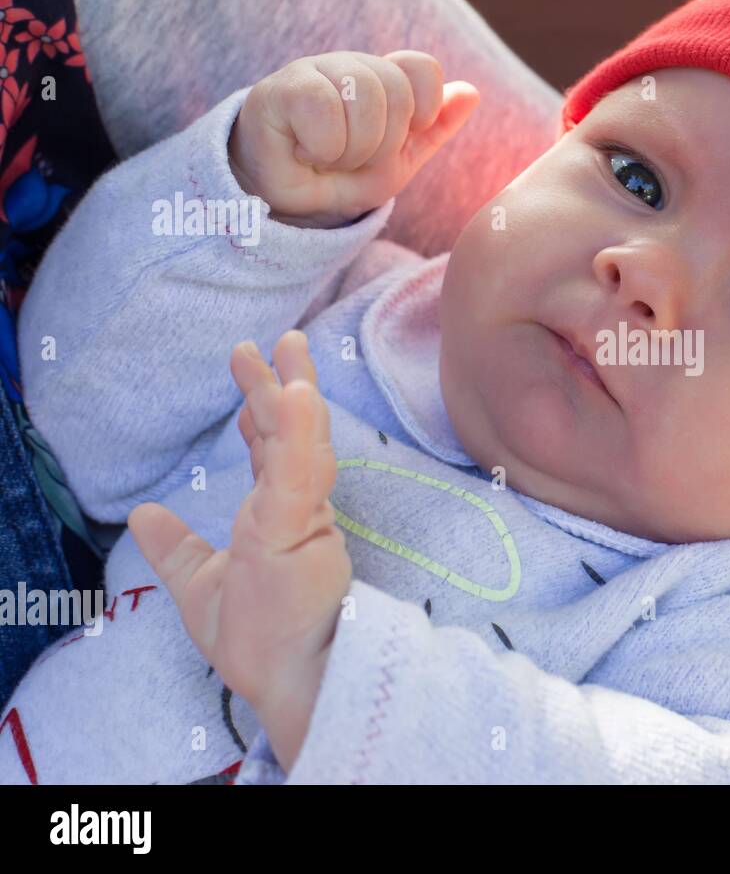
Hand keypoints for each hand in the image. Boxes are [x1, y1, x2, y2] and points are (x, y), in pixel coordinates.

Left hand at [128, 330, 350, 768]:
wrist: (290, 676)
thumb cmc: (260, 640)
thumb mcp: (200, 587)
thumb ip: (177, 548)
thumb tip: (144, 514)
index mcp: (274, 519)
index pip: (269, 452)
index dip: (262, 411)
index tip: (253, 372)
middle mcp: (293, 509)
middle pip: (290, 433)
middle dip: (282, 384)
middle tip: (278, 338)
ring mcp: (300, 514)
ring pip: (299, 440)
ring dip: (295, 392)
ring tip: (289, 349)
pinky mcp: (300, 525)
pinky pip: (297, 469)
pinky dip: (297, 428)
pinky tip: (296, 391)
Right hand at [228, 50, 478, 227]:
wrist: (290, 206)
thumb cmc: (341, 177)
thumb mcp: (399, 161)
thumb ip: (435, 129)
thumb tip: (471, 92)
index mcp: (383, 77)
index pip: (422, 67)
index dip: (424, 109)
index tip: (404, 137)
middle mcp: (350, 65)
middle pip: (396, 90)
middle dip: (384, 144)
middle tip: (355, 158)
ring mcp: (313, 71)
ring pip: (364, 97)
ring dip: (353, 150)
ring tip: (330, 158)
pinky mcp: (278, 89)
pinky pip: (323, 110)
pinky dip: (323, 148)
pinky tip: (305, 152)